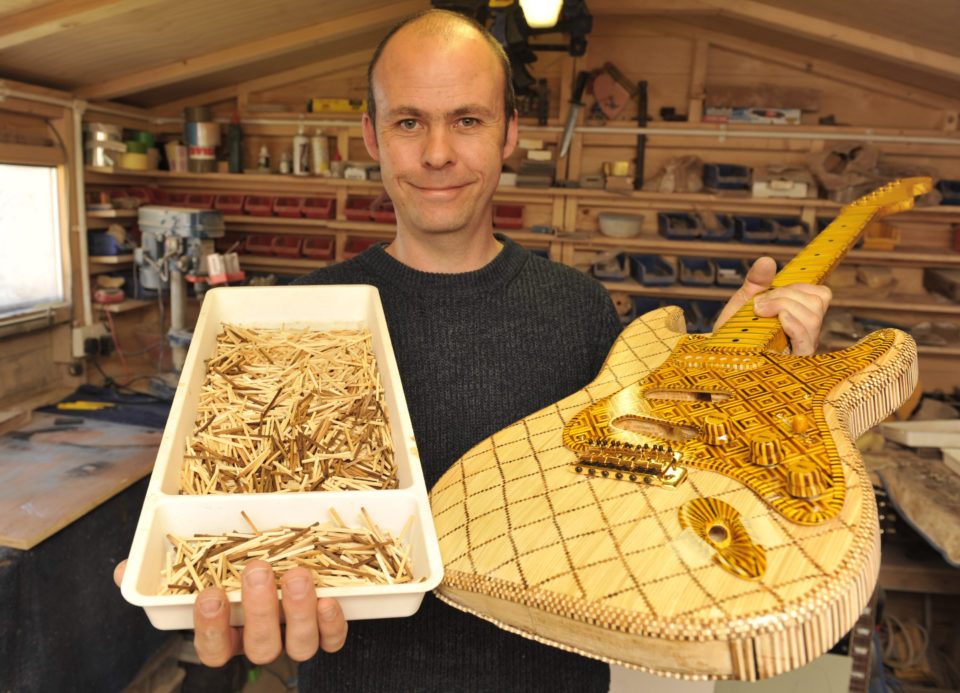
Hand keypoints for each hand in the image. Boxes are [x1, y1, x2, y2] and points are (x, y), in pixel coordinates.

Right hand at [113, 559, 347, 666]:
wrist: (280, 560)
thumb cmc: (227, 569)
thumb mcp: (193, 567)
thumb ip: (158, 572)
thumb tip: (126, 571)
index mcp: (226, 634)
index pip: (212, 648)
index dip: (211, 628)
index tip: (209, 594)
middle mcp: (260, 642)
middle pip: (260, 645)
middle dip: (259, 609)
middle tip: (258, 570)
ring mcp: (294, 639)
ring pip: (299, 645)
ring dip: (298, 613)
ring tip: (298, 575)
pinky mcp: (325, 631)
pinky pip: (332, 640)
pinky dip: (333, 624)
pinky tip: (328, 599)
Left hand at [713, 256, 831, 355]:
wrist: (718, 356)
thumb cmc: (733, 332)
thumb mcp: (743, 303)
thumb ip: (756, 282)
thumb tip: (767, 260)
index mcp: (799, 317)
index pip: (821, 295)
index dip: (800, 286)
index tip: (771, 290)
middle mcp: (806, 332)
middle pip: (818, 303)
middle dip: (787, 294)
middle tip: (759, 304)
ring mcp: (802, 347)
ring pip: (813, 318)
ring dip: (784, 306)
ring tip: (760, 312)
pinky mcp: (794, 362)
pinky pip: (806, 339)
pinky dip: (792, 323)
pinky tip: (776, 319)